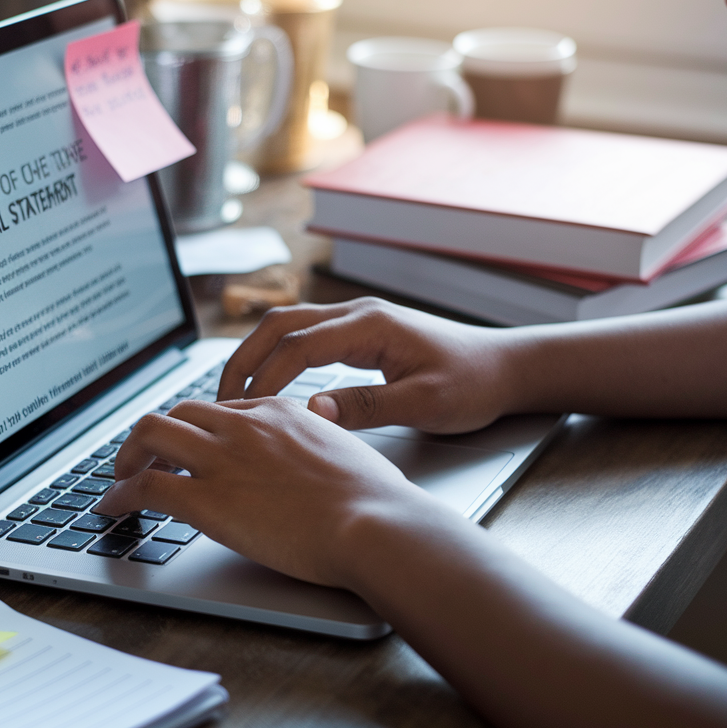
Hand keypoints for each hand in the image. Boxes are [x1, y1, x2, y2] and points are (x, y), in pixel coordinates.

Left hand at [92, 397, 447, 586]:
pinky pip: (145, 485)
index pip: (222, 409)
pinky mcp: (205, 499)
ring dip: (128, 455)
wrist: (372, 523)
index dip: (200, 430)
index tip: (191, 449)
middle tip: (146, 460)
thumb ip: (321, 448)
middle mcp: (245, 426)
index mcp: (279, 412)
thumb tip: (321, 465)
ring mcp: (222, 459)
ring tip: (120, 478)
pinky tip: (114, 507)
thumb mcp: (346, 454)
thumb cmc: (374, 500)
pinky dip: (120, 494)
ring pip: (151, 432)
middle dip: (156, 435)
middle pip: (179, 411)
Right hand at [217, 297, 524, 432]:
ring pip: (289, 327)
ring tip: (234, 394)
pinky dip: (278, 358)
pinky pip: (306, 338)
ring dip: (257, 356)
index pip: (298, 345)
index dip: (265, 379)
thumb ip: (367, 407)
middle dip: (244, 359)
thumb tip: (312, 411)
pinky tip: (269, 386)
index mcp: (371, 326)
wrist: (505, 368)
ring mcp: (359, 320)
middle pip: (280, 325)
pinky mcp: (361, 334)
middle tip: (220, 399)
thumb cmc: (472, 384)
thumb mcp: (424, 404)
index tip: (245, 413)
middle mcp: (359, 315)